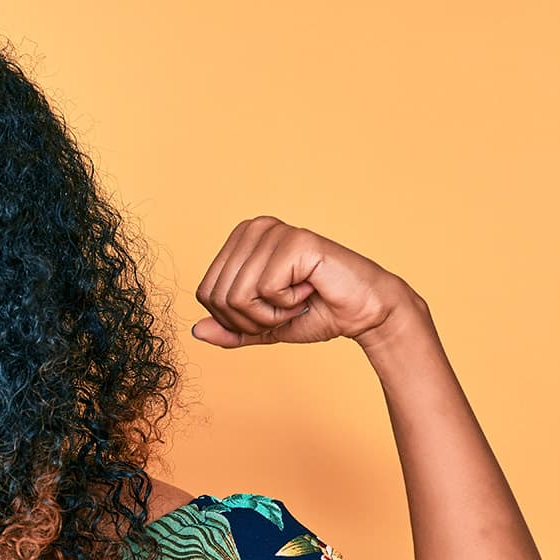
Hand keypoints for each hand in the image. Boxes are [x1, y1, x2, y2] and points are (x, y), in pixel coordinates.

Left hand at [188, 216, 416, 347]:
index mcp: (240, 240)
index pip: (205, 293)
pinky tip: (309, 290)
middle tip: (285, 310)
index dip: (233, 320)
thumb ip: (230, 329)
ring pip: (237, 296)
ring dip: (270, 315)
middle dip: (250, 320)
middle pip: (217, 296)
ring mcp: (273, 231)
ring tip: (297, 299)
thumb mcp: (263, 327)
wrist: (363, 312)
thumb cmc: (317, 312)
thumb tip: (196, 331)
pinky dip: (286, 305)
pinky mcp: (294, 241)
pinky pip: (264, 290)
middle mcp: (253, 228)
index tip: (269, 312)